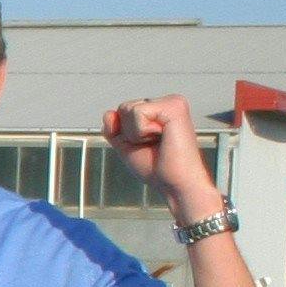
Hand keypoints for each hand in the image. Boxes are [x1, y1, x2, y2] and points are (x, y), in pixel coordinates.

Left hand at [102, 96, 216, 209]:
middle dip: (129, 133)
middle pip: (123, 108)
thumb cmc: (156, 168)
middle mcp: (167, 102)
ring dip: (135, 134)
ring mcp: (173, 102)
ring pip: (127, 108)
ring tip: (159, 142)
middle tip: (154, 146)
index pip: (122, 112)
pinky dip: (141, 131)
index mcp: (159, 110)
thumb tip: (109, 112)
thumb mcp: (126, 146)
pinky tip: (162, 137)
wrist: (176, 184)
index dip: (125, 134)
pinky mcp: (175, 106)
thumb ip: (113, 129)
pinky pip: (137, 111)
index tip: (148, 146)